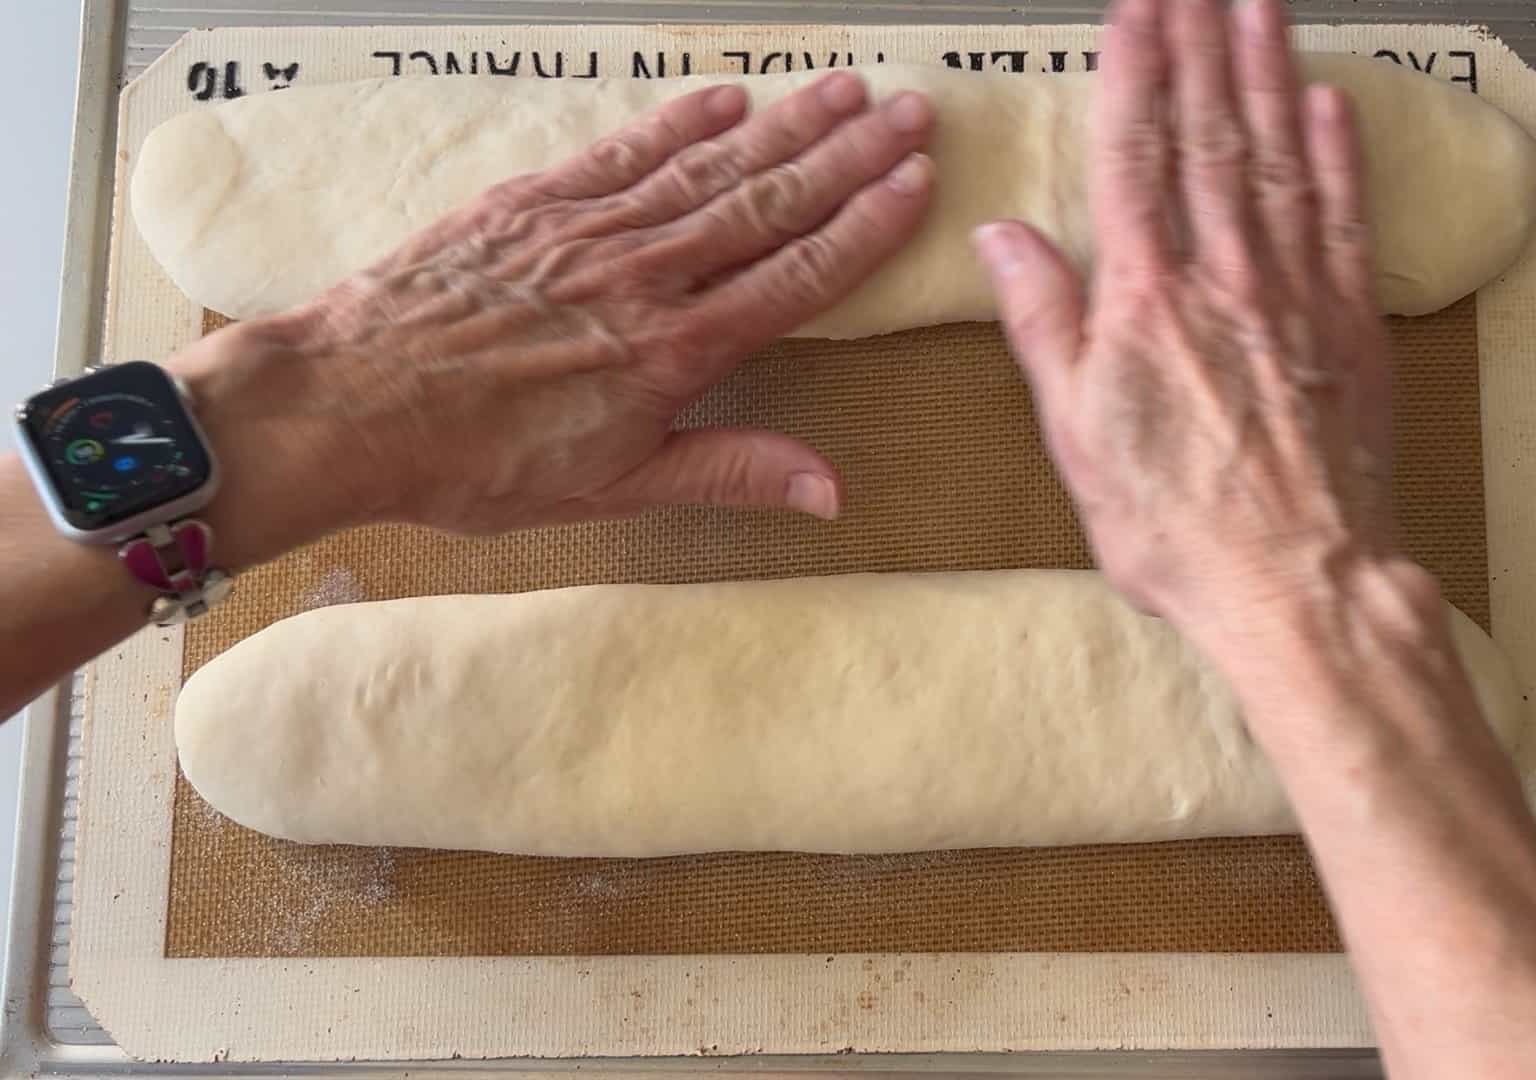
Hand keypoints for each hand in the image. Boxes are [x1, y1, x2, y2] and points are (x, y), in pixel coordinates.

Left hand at [171, 71, 933, 558]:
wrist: (346, 405)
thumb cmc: (472, 463)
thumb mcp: (611, 489)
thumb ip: (728, 472)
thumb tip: (832, 489)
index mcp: (673, 352)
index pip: (796, 275)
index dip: (865, 227)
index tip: (916, 184)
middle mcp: (643, 275)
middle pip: (769, 204)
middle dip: (848, 156)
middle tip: (911, 111)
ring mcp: (587, 230)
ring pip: (708, 167)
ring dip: (784, 125)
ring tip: (843, 90)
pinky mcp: (531, 203)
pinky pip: (624, 152)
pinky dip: (679, 122)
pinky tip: (725, 99)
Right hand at [972, 0, 1400, 640]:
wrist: (1299, 583)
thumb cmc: (1180, 527)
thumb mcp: (1077, 436)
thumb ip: (1047, 324)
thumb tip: (1005, 239)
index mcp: (1147, 299)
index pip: (1135, 155)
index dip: (1135, 73)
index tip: (1135, 10)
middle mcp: (1226, 277)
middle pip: (1210, 133)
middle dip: (1200, 43)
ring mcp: (1297, 294)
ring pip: (1279, 156)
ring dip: (1266, 71)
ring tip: (1257, 4)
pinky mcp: (1353, 325)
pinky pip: (1345, 217)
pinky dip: (1337, 153)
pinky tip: (1328, 103)